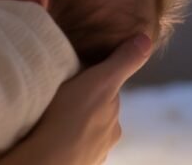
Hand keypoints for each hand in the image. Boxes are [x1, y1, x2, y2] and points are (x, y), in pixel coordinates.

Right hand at [0, 33, 152, 164]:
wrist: (44, 161)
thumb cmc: (69, 119)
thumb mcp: (100, 82)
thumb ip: (122, 62)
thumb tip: (147, 39)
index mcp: (113, 123)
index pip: (105, 97)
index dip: (91, 83)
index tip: (75, 76)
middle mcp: (105, 142)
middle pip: (94, 116)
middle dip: (83, 105)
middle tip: (60, 95)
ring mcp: (87, 156)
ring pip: (80, 133)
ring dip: (69, 124)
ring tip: (49, 116)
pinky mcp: (69, 164)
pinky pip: (65, 147)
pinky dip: (58, 140)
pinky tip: (45, 134)